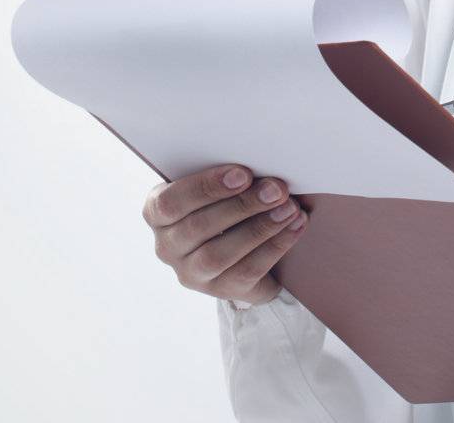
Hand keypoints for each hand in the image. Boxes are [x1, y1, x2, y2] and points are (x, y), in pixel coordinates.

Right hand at [142, 165, 308, 304]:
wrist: (242, 248)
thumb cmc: (227, 202)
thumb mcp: (219, 187)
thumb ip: (229, 177)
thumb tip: (262, 165)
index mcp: (158, 212)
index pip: (169, 202)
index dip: (205, 187)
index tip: (243, 174)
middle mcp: (167, 246)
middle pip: (198, 227)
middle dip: (242, 205)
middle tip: (276, 189)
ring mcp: (191, 272)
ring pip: (218, 255)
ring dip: (259, 228)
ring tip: (289, 208)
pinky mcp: (221, 289)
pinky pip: (247, 270)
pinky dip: (275, 246)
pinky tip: (295, 225)